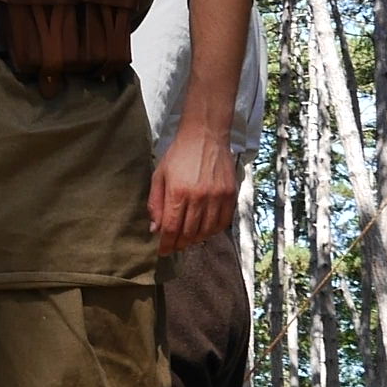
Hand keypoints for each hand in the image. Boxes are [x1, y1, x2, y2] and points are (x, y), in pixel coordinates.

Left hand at [151, 120, 239, 254]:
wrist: (205, 135)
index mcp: (178, 192)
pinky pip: (223, 222)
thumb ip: (156, 203)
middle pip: (189, 233)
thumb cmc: (179, 154)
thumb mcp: (160, 175)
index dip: (166, 244)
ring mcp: (217, 196)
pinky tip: (205, 229)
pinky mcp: (230, 194)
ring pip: (207, 231)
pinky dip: (213, 230)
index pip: (172, 229)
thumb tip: (155, 229)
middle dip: (180, 243)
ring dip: (196, 239)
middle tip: (174, 245)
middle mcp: (199, 197)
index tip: (163, 251)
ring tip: (188, 238)